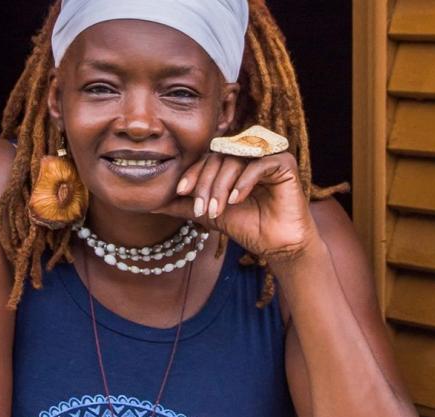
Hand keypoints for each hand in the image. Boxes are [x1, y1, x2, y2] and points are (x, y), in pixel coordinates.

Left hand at [162, 151, 318, 262]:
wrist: (276, 245)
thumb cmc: (247, 226)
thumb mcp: (208, 214)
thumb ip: (183, 205)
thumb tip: (150, 204)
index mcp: (232, 159)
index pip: (206, 158)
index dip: (193, 173)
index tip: (180, 192)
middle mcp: (249, 153)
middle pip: (218, 157)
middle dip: (206, 184)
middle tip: (203, 209)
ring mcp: (267, 155)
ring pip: (235, 160)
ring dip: (222, 186)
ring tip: (218, 210)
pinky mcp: (284, 162)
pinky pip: (259, 165)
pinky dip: (244, 182)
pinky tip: (236, 200)